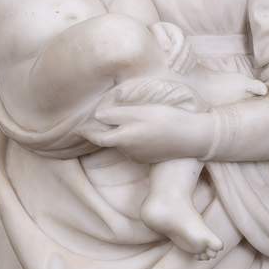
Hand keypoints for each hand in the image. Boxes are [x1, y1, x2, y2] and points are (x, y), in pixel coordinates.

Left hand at [89, 101, 213, 162]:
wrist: (191, 138)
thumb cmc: (166, 120)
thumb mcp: (140, 111)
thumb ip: (117, 114)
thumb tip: (98, 115)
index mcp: (123, 138)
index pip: (96, 136)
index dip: (86, 131)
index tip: (76, 128)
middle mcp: (128, 150)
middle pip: (109, 140)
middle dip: (100, 132)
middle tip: (95, 120)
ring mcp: (139, 156)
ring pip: (121, 143)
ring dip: (117, 134)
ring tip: (117, 121)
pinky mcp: (149, 157)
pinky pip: (134, 147)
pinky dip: (130, 138)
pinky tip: (139, 129)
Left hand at [150, 21, 192, 71]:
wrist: (160, 28)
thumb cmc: (156, 29)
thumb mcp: (155, 29)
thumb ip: (161, 37)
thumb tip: (167, 49)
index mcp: (176, 31)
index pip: (180, 42)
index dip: (176, 54)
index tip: (169, 63)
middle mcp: (184, 36)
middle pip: (187, 49)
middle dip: (182, 61)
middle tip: (175, 70)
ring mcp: (187, 42)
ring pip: (192, 54)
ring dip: (187, 64)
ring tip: (180, 73)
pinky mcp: (188, 48)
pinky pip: (194, 57)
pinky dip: (191, 64)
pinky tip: (186, 71)